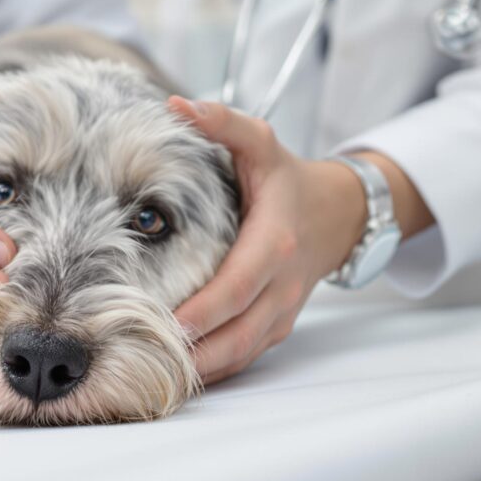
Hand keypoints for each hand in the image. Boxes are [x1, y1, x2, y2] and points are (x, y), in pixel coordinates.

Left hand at [168, 96, 370, 384]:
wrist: (336, 215)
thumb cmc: (286, 180)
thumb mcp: (259, 143)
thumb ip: (223, 122)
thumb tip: (178, 105)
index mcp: (276, 244)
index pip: (238, 287)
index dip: (203, 310)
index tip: (166, 324)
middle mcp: (283, 286)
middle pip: (238, 333)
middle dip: (194, 352)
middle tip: (144, 359)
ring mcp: (282, 311)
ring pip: (241, 353)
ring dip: (200, 369)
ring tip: (152, 374)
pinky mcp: (275, 326)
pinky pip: (244, 357)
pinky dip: (213, 370)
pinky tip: (176, 374)